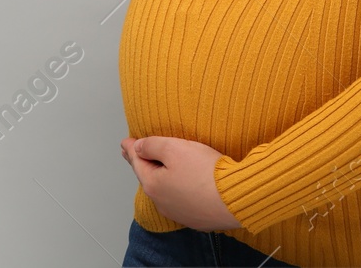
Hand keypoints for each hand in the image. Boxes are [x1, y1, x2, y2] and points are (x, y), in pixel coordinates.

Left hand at [120, 135, 240, 230]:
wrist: (235, 198)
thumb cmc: (206, 173)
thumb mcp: (174, 148)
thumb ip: (152, 145)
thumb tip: (138, 148)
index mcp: (153, 185)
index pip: (137, 162)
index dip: (131, 149)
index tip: (125, 142)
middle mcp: (163, 203)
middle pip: (149, 178)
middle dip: (142, 164)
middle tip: (135, 153)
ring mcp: (180, 213)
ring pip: (164, 191)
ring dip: (160, 177)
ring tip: (157, 167)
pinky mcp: (197, 218)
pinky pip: (181, 200)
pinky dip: (177, 189)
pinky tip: (182, 185)